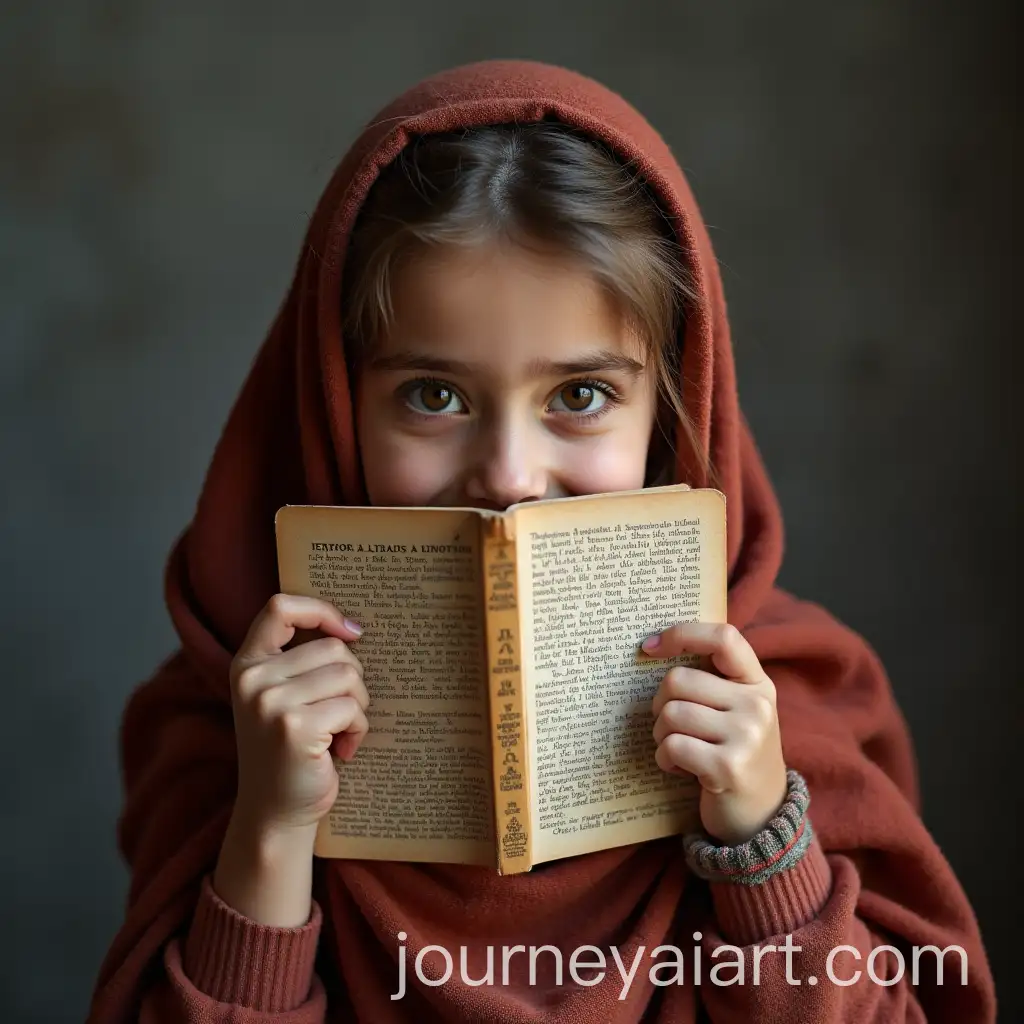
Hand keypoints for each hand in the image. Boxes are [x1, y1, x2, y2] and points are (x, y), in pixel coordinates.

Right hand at [228, 593, 368, 832]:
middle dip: (352, 679)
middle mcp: (253, 679)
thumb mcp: (281, 696)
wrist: (275, 812)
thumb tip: (354, 628)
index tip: (349, 631)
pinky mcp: (295, 728)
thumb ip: (300, 661)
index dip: (320, 610)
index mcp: (247, 664)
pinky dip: (359, 729)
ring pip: (349, 676)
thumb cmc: (289, 749)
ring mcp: (271, 703)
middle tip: (341, 713)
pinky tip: (342, 750)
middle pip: (334, 648)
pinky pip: (352, 708)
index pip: (280, 607)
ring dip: (358, 707)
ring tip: (340, 732)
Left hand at [645, 622, 786, 845]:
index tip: (649, 647)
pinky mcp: (728, 767)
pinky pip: (672, 746)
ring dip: (662, 735)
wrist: (762, 815)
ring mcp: (747, 735)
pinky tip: (682, 769)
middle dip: (661, 704)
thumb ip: (713, 679)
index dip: (682, 634)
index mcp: (758, 682)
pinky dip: (665, 759)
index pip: (723, 637)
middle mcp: (757, 704)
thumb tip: (654, 646)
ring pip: (671, 713)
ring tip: (680, 749)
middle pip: (679, 680)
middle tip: (672, 726)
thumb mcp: (738, 710)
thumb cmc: (735, 753)